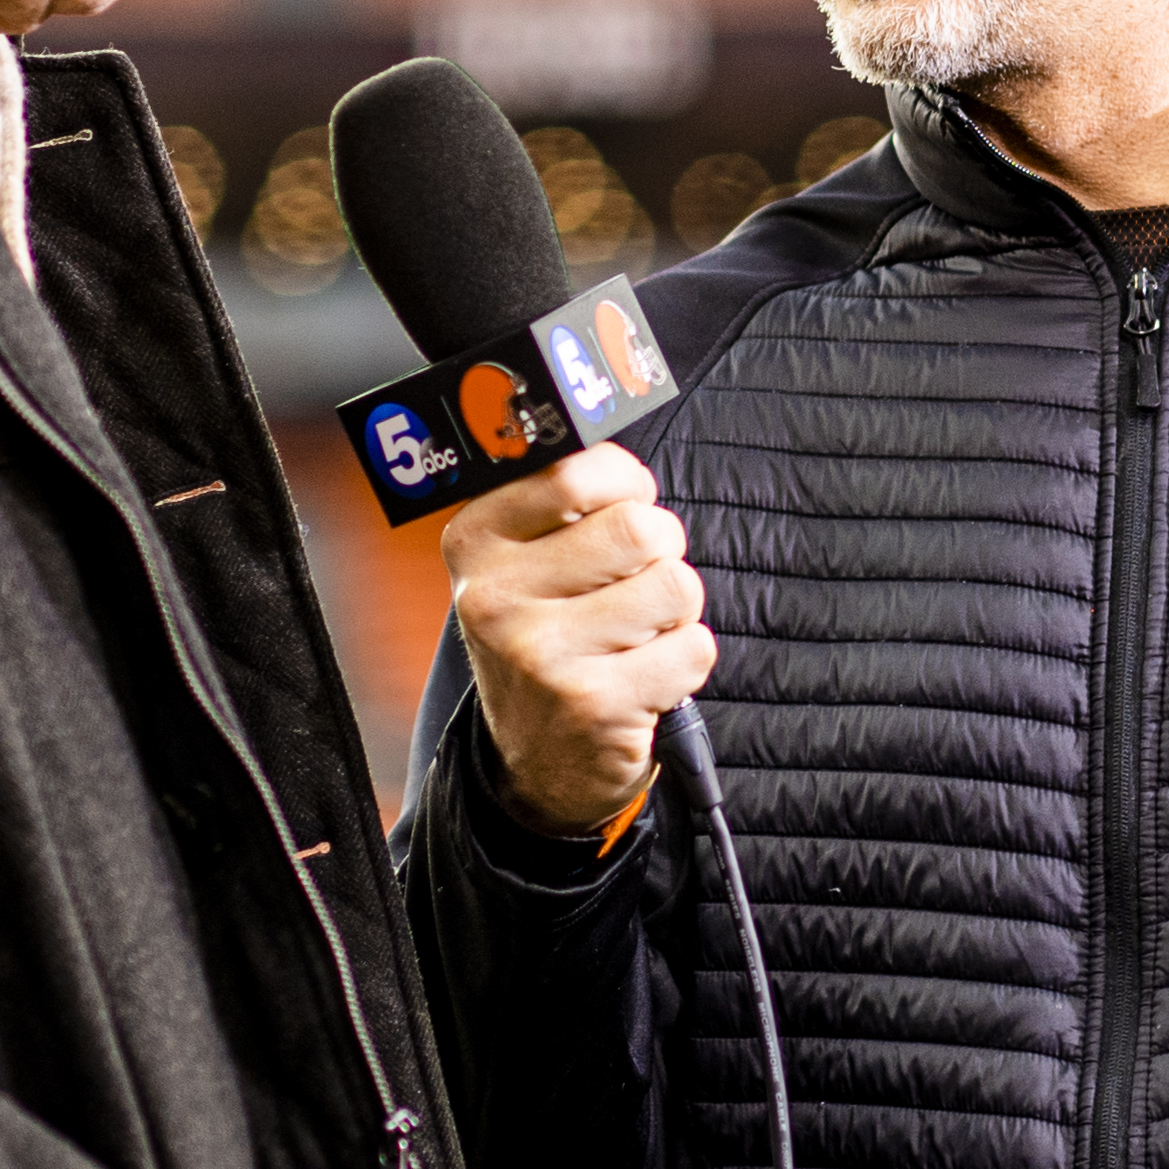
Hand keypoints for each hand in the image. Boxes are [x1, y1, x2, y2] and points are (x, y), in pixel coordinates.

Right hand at [444, 446, 714, 834]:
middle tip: (635, 584)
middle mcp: (496, 598)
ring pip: (675, 587)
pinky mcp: (594, 707)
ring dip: (677, 612)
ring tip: (636, 635)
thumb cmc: (548, 636)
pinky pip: (693, 649)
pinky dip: (686, 661)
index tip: (624, 505)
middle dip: (662, 552)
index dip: (627, 484)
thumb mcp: (521, 563)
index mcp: (475, 542)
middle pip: (641, 528)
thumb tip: (607, 404)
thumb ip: (557, 493)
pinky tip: (644, 677)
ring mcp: (541, 657)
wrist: (537, 764)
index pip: (577, 472)